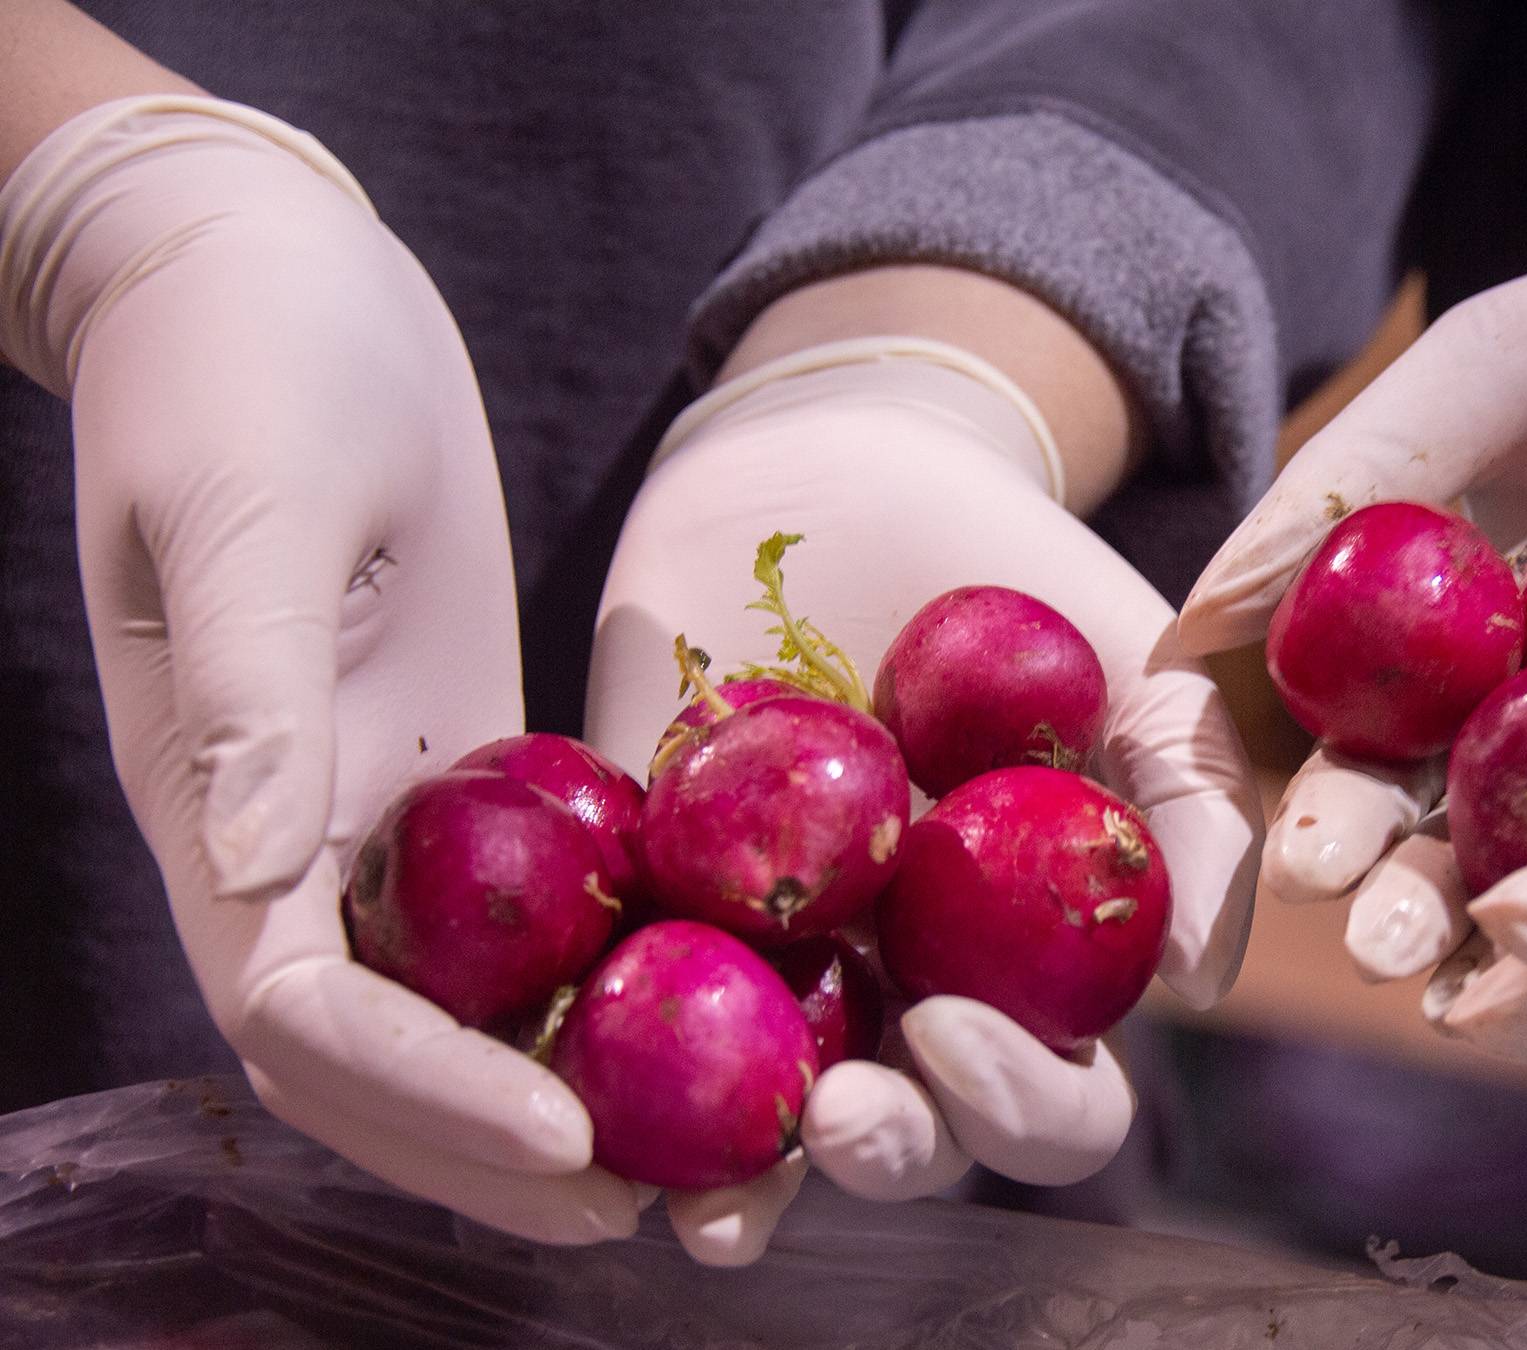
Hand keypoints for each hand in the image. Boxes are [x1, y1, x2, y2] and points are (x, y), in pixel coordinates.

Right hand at [0, 99, 639, 1237]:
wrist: (268, 269)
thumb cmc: (238, 361)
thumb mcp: (241, 511)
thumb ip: (246, 692)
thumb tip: (257, 873)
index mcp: (215, 809)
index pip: (309, 1019)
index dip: (429, 1098)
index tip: (573, 1141)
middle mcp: (292, 841)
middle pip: (388, 1058)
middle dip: (505, 1148)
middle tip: (666, 1202)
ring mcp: (381, 810)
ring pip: (463, 1002)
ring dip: (567, 1086)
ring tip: (710, 1147)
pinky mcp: (463, 760)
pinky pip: (531, 903)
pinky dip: (604, 974)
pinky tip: (722, 1001)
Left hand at [585, 339, 1260, 1262]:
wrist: (831, 461)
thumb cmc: (1010, 569)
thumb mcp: (1134, 658)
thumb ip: (1193, 795)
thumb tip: (1192, 980)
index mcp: (1026, 972)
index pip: (1051, 1102)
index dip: (1018, 1106)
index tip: (950, 1030)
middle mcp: (897, 998)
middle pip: (905, 1141)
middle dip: (879, 1155)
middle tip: (836, 1115)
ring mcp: (762, 970)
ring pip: (752, 1130)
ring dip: (734, 1183)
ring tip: (702, 1206)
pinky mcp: (633, 914)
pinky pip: (601, 1020)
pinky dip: (580, 1071)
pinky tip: (557, 1087)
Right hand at [1176, 170, 1526, 988]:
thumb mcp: (1506, 366)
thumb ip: (1359, 474)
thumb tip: (1194, 622)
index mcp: (1454, 665)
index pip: (1360, 763)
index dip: (1321, 818)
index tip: (1296, 862)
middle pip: (1462, 851)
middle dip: (1410, 904)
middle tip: (1382, 938)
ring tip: (1501, 982)